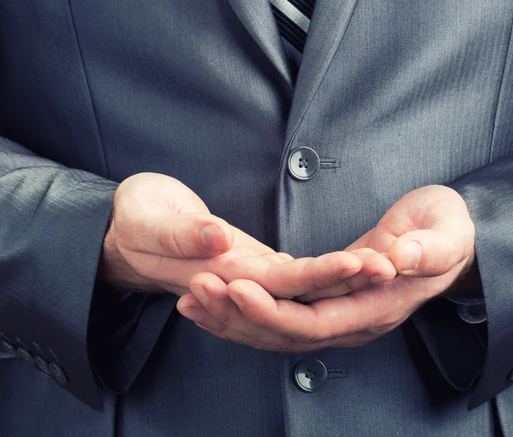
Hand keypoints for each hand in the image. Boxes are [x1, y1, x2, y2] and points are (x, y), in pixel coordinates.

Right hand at [99, 172, 394, 296]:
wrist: (120, 232)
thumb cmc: (132, 219)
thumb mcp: (150, 219)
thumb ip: (181, 234)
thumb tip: (217, 240)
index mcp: (222, 274)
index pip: (283, 284)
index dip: (324, 276)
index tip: (362, 262)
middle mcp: (242, 282)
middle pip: (305, 293)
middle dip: (350, 282)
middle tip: (393, 263)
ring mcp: (249, 276)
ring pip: (304, 289)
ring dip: (342, 280)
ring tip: (383, 263)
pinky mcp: (251, 264)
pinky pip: (292, 279)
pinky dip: (320, 275)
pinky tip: (346, 268)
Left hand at [176, 185, 474, 350]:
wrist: (455, 241)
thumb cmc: (449, 232)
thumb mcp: (445, 234)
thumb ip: (425, 250)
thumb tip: (398, 256)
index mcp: (378, 306)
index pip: (314, 322)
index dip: (272, 310)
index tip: (234, 286)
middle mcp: (355, 321)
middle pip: (284, 334)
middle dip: (237, 315)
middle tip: (196, 289)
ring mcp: (341, 315)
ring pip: (277, 331)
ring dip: (233, 318)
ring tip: (191, 297)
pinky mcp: (330, 302)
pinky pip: (282, 315)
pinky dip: (248, 310)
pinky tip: (219, 297)